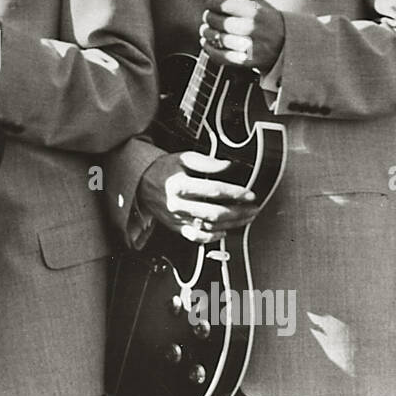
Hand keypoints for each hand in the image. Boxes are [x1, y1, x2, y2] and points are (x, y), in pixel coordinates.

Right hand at [137, 149, 259, 243]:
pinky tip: (224, 231)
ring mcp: (177, 218)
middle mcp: (178, 204)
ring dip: (231, 224)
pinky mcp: (176, 227)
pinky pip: (196, 237)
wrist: (142, 183)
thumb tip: (227, 165)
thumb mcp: (183, 158)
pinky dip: (212, 237)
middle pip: (214, 212)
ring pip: (209, 226)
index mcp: (180, 185)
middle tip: (254, 209)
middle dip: (238, 212)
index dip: (234, 193)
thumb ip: (206, 162)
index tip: (250, 194)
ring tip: (246, 218)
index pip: (213, 190)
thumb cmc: (165, 169)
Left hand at [201, 0, 284, 73]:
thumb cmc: (267, 19)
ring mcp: (249, 46)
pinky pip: (220, 56)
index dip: (212, 3)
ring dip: (206, 32)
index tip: (211, 4)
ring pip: (216, 38)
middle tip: (208, 17)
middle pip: (216, 21)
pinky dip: (209, 49)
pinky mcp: (246, 61)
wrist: (287, 44)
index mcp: (254, 10)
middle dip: (208, 17)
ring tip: (206, 29)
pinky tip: (207, 42)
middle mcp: (251, 28)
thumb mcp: (255, 1)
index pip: (221, 4)